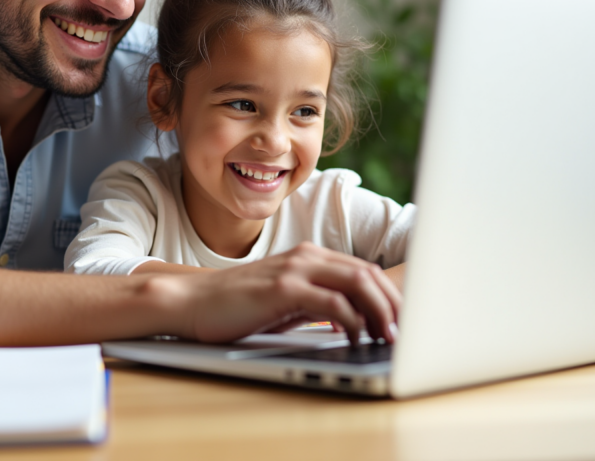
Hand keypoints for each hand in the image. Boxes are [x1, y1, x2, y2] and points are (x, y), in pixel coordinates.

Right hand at [171, 242, 401, 344]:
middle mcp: (305, 257)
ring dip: (379, 311)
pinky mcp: (283, 289)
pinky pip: (332, 303)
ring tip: (387, 337)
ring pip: (357, 283)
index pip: (363, 270)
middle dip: (392, 303)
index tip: (402, 320)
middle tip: (403, 333)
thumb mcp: (284, 300)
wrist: (191, 301)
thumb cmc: (235, 305)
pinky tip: (354, 338)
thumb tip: (354, 320)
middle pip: (367, 273)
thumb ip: (316, 302)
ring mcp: (294, 270)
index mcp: (308, 257)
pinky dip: (351, 321)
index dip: (389, 294)